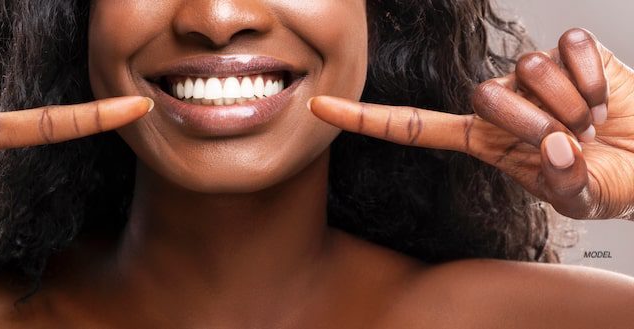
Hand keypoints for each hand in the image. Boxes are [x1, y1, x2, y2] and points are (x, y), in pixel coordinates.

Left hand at [309, 28, 633, 219]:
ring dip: (570, 103)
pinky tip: (604, 95)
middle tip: (568, 139)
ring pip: (526, 69)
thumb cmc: (605, 180)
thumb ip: (565, 182)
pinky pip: (570, 48)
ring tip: (590, 121)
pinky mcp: (569, 51)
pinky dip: (595, 76)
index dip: (365, 119)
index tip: (319, 107)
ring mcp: (531, 75)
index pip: (412, 127)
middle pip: (482, 95)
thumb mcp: (580, 197)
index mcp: (484, 140)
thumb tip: (556, 147)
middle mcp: (499, 102)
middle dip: (529, 121)